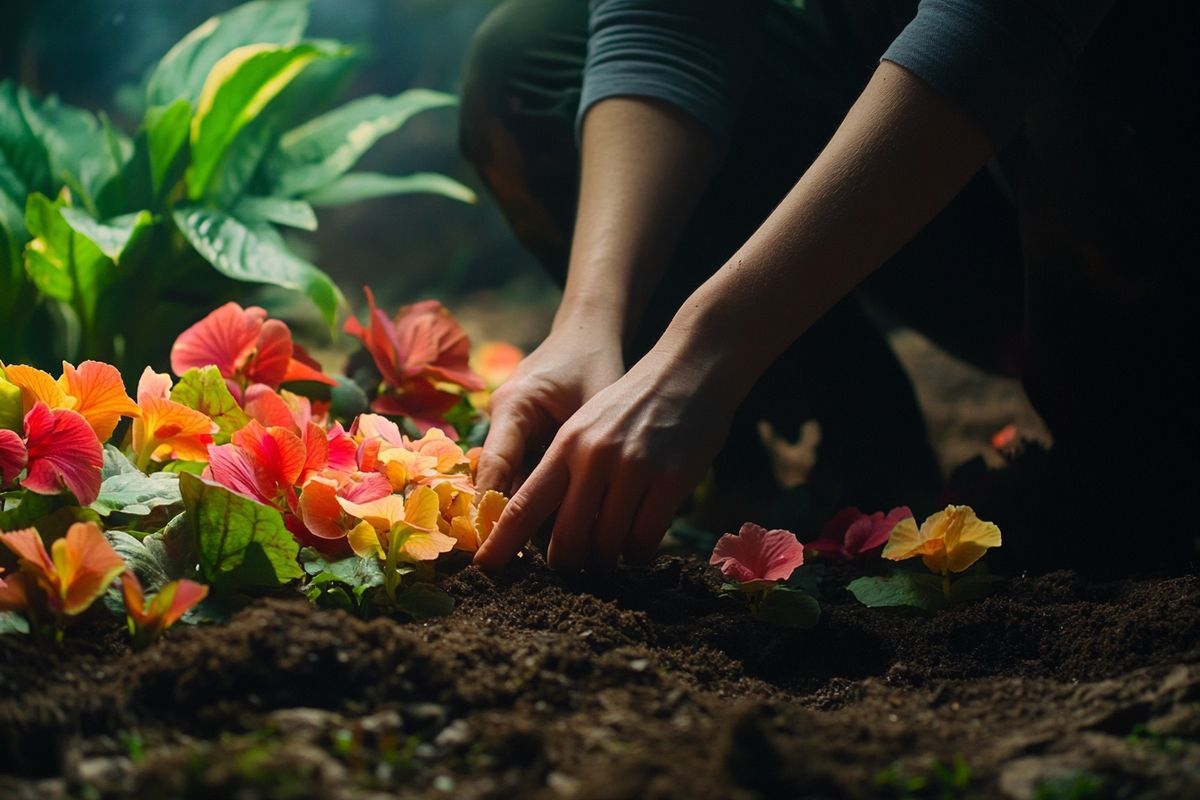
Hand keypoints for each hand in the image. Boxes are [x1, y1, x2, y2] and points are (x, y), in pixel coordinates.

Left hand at [474, 344, 738, 572]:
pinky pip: (645, 539)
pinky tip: (638, 550)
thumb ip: (562, 466)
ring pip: (607, 545)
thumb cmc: (633, 403)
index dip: (502, 540)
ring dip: (605, 562)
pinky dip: (637, 555)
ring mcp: (635, 469)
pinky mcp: (671, 480)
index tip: (485, 568)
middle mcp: (595, 458)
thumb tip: (536, 519)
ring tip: (609, 558)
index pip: (524, 504)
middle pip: (566, 538)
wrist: (688, 371)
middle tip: (572, 569)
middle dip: (566, 564)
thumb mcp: (585, 424)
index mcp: (566, 445)